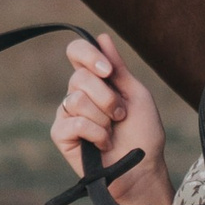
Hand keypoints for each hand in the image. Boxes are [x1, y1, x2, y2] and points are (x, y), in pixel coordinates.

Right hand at [51, 34, 173, 204]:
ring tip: (112, 131)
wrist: (141, 168)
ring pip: (76, 99)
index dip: (87, 54)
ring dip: (103, 117)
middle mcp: (78, 93)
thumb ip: (118, 68)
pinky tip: (103, 144)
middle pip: (79, 77)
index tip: (108, 70)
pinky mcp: (61, 135)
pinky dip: (95, 133)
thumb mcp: (135, 95)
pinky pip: (73, 122)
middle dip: (107, 97)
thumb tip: (102, 37)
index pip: (77, 52)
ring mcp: (68, 114)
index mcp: (96, 80)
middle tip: (120, 115)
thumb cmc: (143, 134)